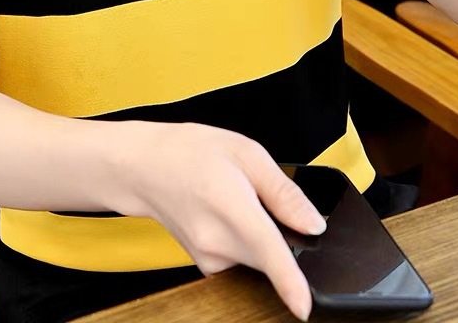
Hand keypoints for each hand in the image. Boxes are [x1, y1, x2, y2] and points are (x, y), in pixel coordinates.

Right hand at [113, 120, 326, 320]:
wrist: (143, 167)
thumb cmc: (188, 152)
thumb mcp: (245, 152)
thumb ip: (284, 191)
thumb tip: (313, 223)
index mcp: (232, 208)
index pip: (268, 254)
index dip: (290, 283)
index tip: (304, 306)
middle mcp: (217, 242)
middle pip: (271, 254)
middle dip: (278, 231)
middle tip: (255, 193)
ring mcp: (208, 258)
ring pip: (257, 257)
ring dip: (259, 235)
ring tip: (233, 199)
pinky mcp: (205, 265)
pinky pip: (240, 258)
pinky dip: (242, 240)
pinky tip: (223, 212)